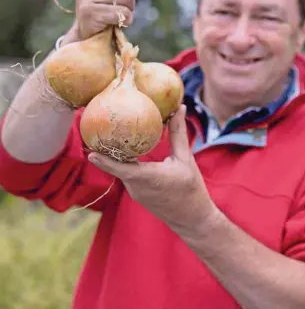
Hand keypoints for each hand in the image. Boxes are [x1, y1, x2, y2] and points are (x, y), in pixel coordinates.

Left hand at [88, 105, 220, 236]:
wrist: (192, 219)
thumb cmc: (191, 188)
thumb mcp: (186, 159)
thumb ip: (178, 133)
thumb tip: (180, 108)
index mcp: (147, 177)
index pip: (119, 168)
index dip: (103, 161)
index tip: (90, 151)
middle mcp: (136, 186)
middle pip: (116, 165)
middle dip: (106, 150)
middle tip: (97, 130)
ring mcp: (135, 192)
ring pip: (120, 170)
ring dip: (115, 155)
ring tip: (108, 134)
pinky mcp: (137, 194)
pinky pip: (126, 175)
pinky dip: (123, 162)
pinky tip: (124, 149)